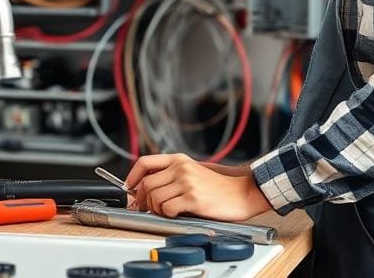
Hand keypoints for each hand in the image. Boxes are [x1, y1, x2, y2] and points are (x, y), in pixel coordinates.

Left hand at [125, 153, 271, 220]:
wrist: (243, 192)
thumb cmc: (218, 186)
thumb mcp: (193, 171)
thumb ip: (172, 174)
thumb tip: (146, 187)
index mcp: (179, 159)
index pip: (145, 163)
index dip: (133, 176)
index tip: (130, 188)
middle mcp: (180, 168)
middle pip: (146, 184)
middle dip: (143, 200)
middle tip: (147, 209)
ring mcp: (187, 182)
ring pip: (154, 198)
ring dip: (156, 209)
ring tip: (165, 212)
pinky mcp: (193, 198)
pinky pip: (167, 209)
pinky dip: (167, 215)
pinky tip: (177, 213)